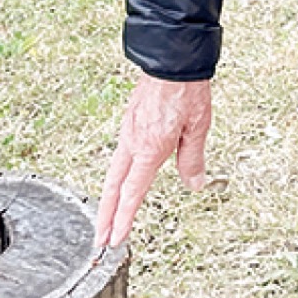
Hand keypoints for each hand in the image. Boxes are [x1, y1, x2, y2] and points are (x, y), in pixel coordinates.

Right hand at [94, 71, 212, 250]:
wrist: (172, 57)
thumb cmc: (186, 89)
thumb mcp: (198, 128)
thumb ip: (192, 160)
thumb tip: (194, 184)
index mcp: (149, 148)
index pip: (132, 192)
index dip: (123, 218)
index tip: (114, 240)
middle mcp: (133, 142)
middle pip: (112, 187)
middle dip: (105, 216)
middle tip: (99, 240)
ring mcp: (128, 131)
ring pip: (113, 171)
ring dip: (108, 197)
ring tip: (105, 217)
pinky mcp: (130, 122)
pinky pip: (120, 155)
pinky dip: (115, 176)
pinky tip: (120, 180)